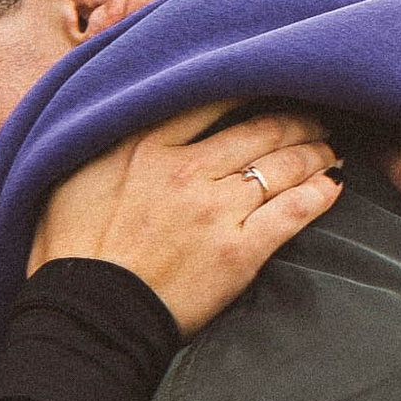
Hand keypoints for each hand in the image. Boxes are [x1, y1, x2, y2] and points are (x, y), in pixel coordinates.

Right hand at [30, 107, 340, 333]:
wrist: (85, 316)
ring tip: (329, 150)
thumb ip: (107, 137)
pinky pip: (293, 212)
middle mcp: (185, 168)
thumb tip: (122, 112)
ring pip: (283, 166)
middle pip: (260, 128)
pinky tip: (331, 188)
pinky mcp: (239, 251)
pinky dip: (318, 195)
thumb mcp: (72, 172)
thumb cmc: (69, 250)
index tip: (268, 84)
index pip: (212, 96)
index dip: (249, 86)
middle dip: (296, 120)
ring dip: (315, 152)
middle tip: (316, 117)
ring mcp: (215, 209)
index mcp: (144, 143)